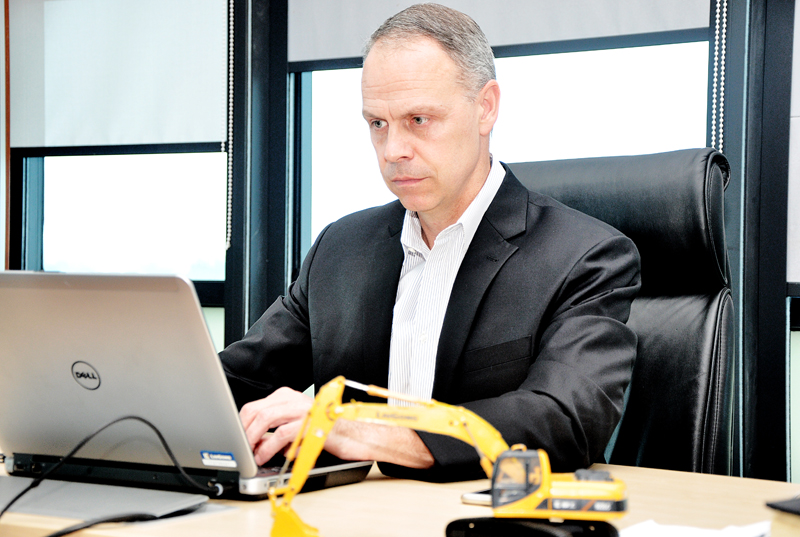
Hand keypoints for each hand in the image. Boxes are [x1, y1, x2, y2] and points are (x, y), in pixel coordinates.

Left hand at [239, 387, 433, 468]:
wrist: (358, 435)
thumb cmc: (329, 432)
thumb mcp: (297, 428)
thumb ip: (276, 429)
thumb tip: (253, 441)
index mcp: (289, 396)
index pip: (255, 406)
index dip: (241, 424)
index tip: (237, 439)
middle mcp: (294, 398)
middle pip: (256, 410)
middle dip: (243, 432)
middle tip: (241, 449)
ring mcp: (303, 408)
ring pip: (265, 419)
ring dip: (253, 440)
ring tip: (253, 454)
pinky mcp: (312, 421)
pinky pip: (282, 434)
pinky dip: (270, 447)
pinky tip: (267, 456)